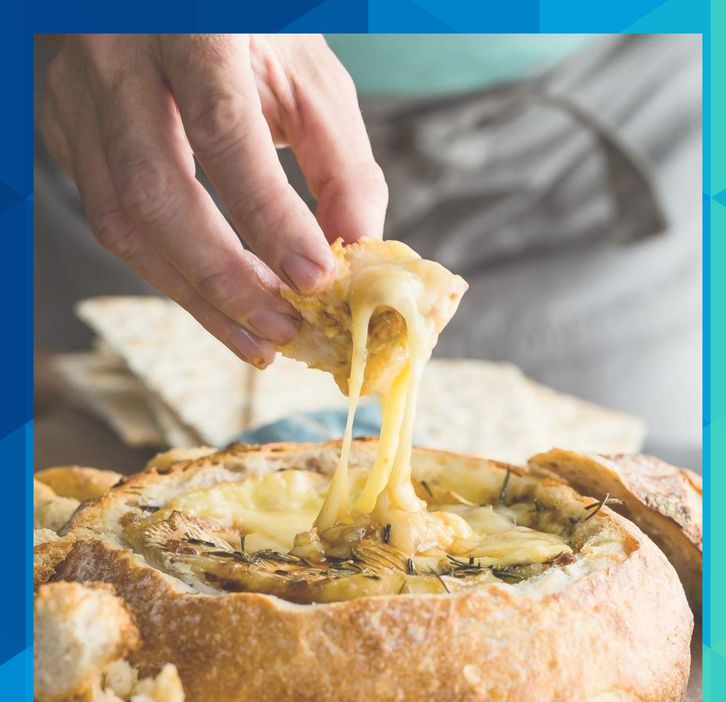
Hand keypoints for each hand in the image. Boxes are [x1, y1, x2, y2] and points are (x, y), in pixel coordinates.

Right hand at [41, 34, 387, 365]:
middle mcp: (115, 55)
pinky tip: (216, 303)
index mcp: (189, 23)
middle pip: (154, 190)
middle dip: (223, 278)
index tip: (315, 278)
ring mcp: (77, 95)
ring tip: (255, 339)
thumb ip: (339, 157)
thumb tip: (358, 250)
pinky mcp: (64, 132)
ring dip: (193, 295)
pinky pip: (110, 221)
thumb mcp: (305, 69)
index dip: (268, 214)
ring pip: (121, 220)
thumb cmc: (245, 29)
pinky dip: (168, 273)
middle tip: (282, 331)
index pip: (222, 129)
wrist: (160, 2)